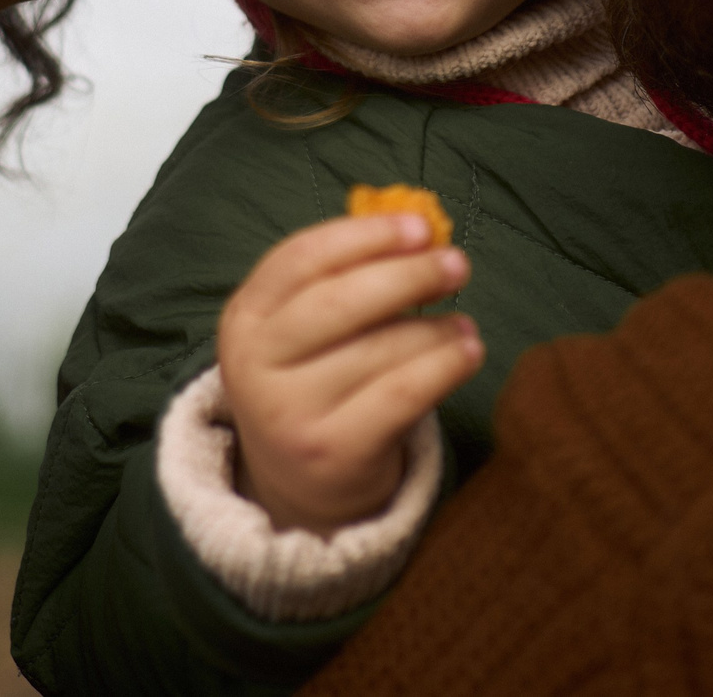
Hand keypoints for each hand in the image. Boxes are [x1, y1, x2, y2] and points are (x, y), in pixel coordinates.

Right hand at [217, 211, 483, 533]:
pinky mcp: (332, 452)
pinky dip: (445, 367)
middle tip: (457, 264)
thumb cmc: (316, 381)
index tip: (420, 227)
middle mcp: (255, 364)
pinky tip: (468, 353)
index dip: (365, 236)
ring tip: (464, 324)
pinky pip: (402, 395)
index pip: (302, 258)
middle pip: (339, 302)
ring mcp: (289, 413)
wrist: (300, 485)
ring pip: (379, 350)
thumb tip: (421, 233)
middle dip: (407, 276)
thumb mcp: (305, 330)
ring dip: (436, 328)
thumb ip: (348, 277)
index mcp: (245, 316)